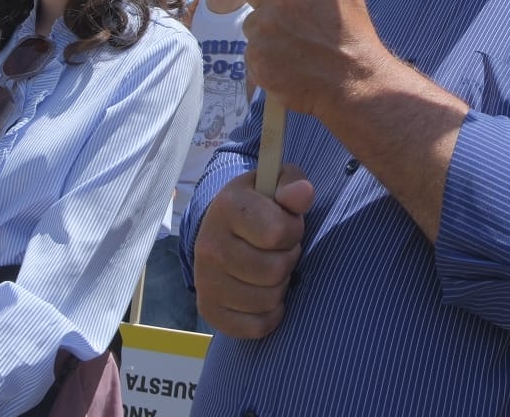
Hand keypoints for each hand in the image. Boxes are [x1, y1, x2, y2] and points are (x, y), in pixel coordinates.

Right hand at [193, 166, 316, 338]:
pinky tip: (265, 293)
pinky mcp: (209, 310)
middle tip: (279, 249)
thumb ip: (294, 184)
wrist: (222, 229)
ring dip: (280, 286)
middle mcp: (209, 245)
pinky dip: (270, 314)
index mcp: (227, 207)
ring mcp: (206, 281)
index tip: (287, 225)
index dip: (292, 230)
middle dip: (288, 259)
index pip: (278, 233)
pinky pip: (256, 326)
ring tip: (270, 267)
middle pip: (274, 270)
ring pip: (267, 300)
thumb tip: (303, 194)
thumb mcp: (276, 183)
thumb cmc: (259, 205)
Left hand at [244, 0, 391, 118]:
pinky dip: (265, 54)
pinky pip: (251, 48)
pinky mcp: (256, 56)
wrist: (354, 82)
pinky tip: (290, 59)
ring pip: (251, 20)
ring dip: (267, 29)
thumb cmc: (352, 32)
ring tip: (296, 42)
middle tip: (294, 16)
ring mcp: (265, 28)